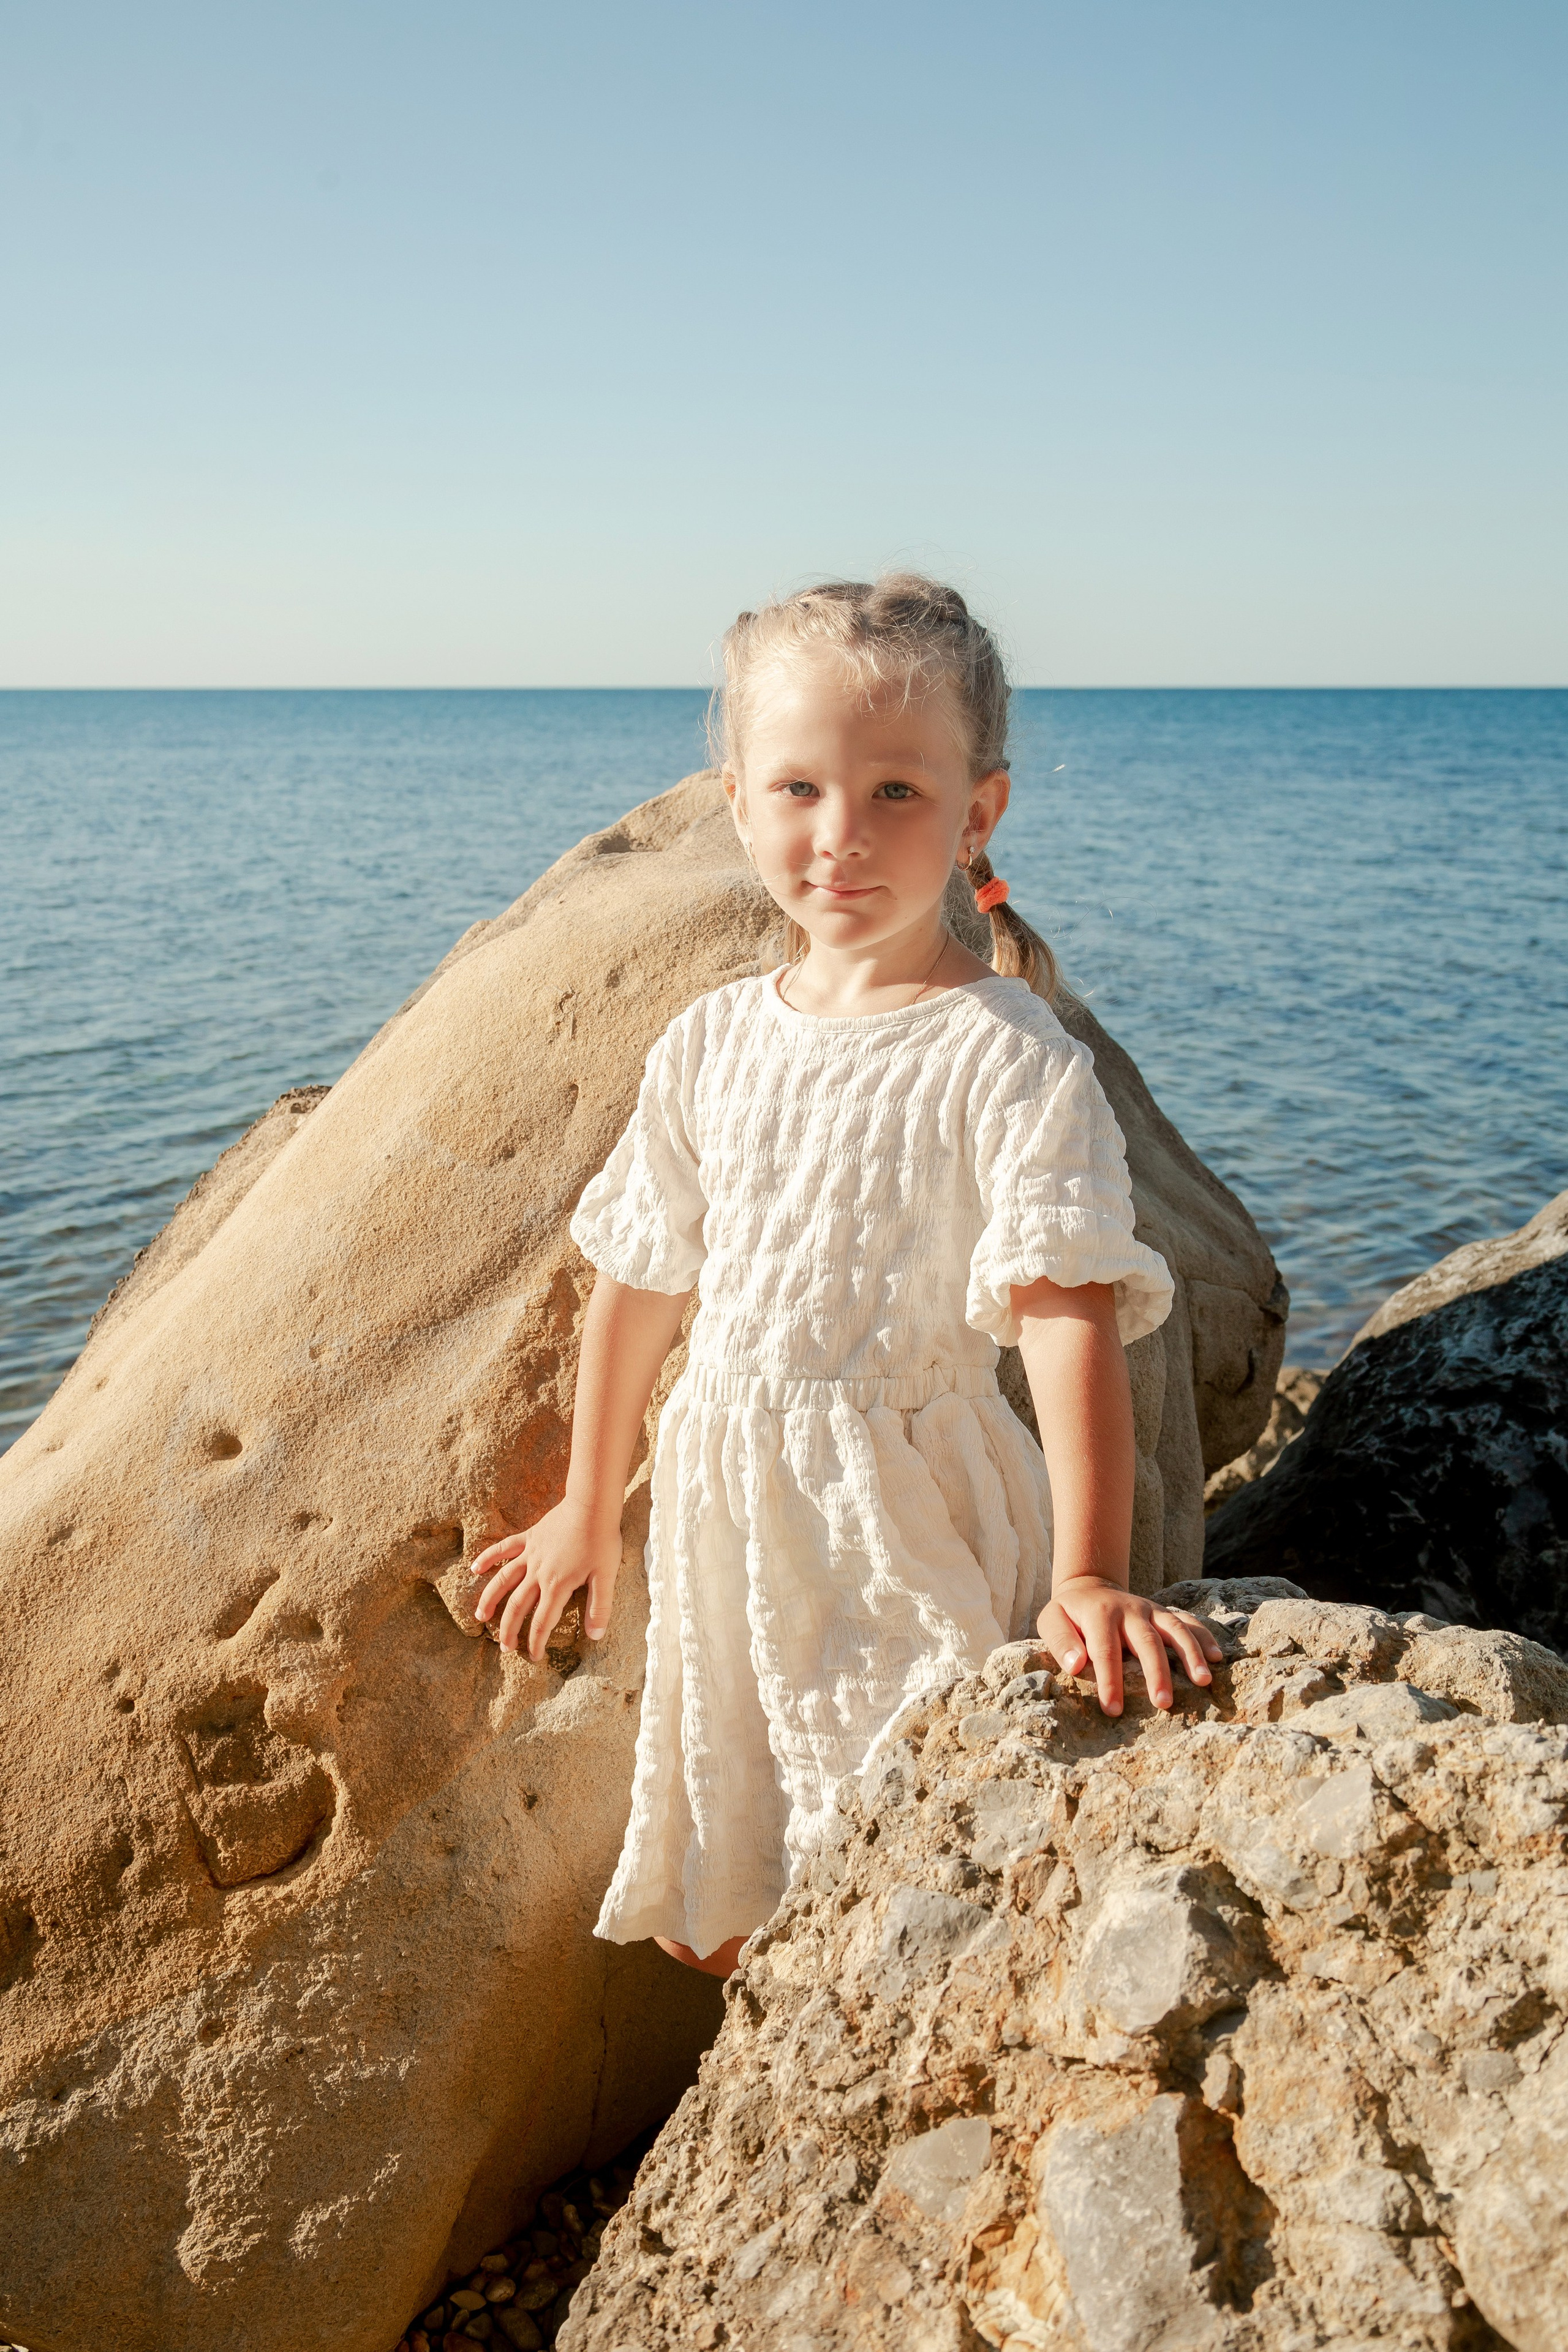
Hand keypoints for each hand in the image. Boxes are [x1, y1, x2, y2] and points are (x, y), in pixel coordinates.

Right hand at [469, 1495, 622, 1660]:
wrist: (591, 1505)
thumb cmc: (601, 1541)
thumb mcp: (606, 1577)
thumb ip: (599, 1607)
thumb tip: (595, 1636)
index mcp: (557, 1586)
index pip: (543, 1622)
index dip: (537, 1642)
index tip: (533, 1657)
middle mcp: (538, 1573)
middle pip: (518, 1606)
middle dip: (509, 1630)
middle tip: (504, 1648)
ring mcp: (530, 1555)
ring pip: (504, 1581)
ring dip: (491, 1600)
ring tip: (480, 1617)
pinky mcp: (529, 1538)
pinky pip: (503, 1549)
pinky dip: (488, 1558)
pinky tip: (475, 1568)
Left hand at [1037, 1575, 1221, 1715]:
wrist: (1090, 1586)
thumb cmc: (1069, 1614)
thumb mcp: (1051, 1621)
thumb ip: (1060, 1642)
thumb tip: (1076, 1665)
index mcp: (1099, 1614)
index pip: (1105, 1650)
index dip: (1110, 1680)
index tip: (1113, 1709)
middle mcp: (1130, 1610)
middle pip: (1147, 1641)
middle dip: (1157, 1672)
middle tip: (1164, 1703)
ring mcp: (1151, 1610)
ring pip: (1174, 1629)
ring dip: (1190, 1654)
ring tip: (1203, 1681)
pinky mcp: (1164, 1613)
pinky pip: (1188, 1622)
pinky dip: (1204, 1637)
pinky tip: (1217, 1657)